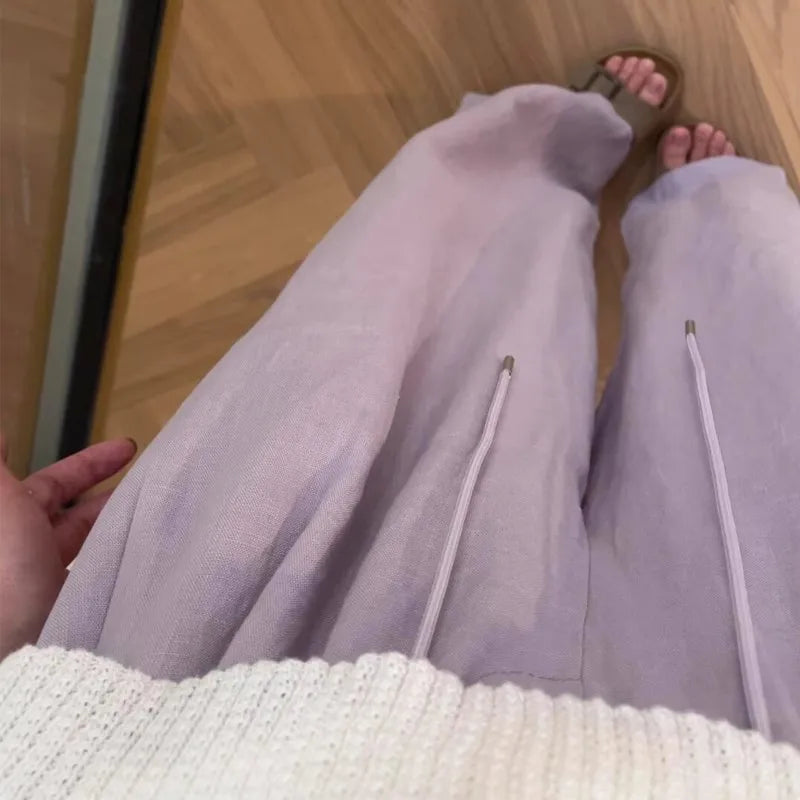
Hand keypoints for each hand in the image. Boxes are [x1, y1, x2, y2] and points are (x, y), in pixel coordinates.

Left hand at [0, 437, 135, 658]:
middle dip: (106, 484)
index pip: (49, 482)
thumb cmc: (0, 566)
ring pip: (89, 535)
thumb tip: (3, 430)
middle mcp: (22, 546)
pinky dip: (121, 551)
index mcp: (4, 517)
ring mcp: (47, 576)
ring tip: (155, 501)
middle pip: (72, 506)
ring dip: (118, 516)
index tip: (124, 447)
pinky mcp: (68, 601)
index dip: (85, 464)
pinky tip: (145, 541)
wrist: (12, 644)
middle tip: (145, 463)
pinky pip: (101, 565)